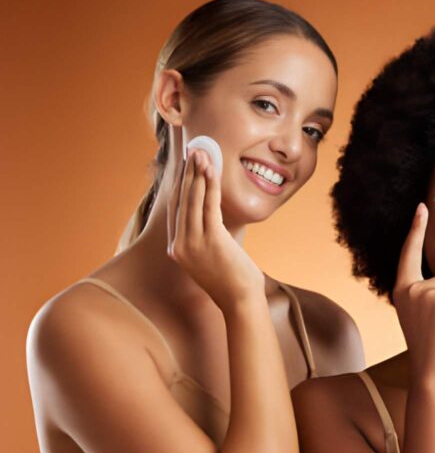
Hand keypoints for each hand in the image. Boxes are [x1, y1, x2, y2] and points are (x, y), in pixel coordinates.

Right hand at [166, 137, 263, 308]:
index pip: (176, 210)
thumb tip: (212, 217)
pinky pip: (209, 207)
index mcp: (178, 249)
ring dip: (197, 174)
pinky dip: (210, 186)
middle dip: (187, 173)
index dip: (181, 185)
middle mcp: (180, 245)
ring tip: (202, 153)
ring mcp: (193, 243)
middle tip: (193, 150)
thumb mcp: (213, 257)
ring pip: (193, 201)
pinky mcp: (211, 241)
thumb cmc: (233, 280)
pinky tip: (211, 171)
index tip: (186, 166)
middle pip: (182, 201)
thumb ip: (207, 238)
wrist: (241, 301)